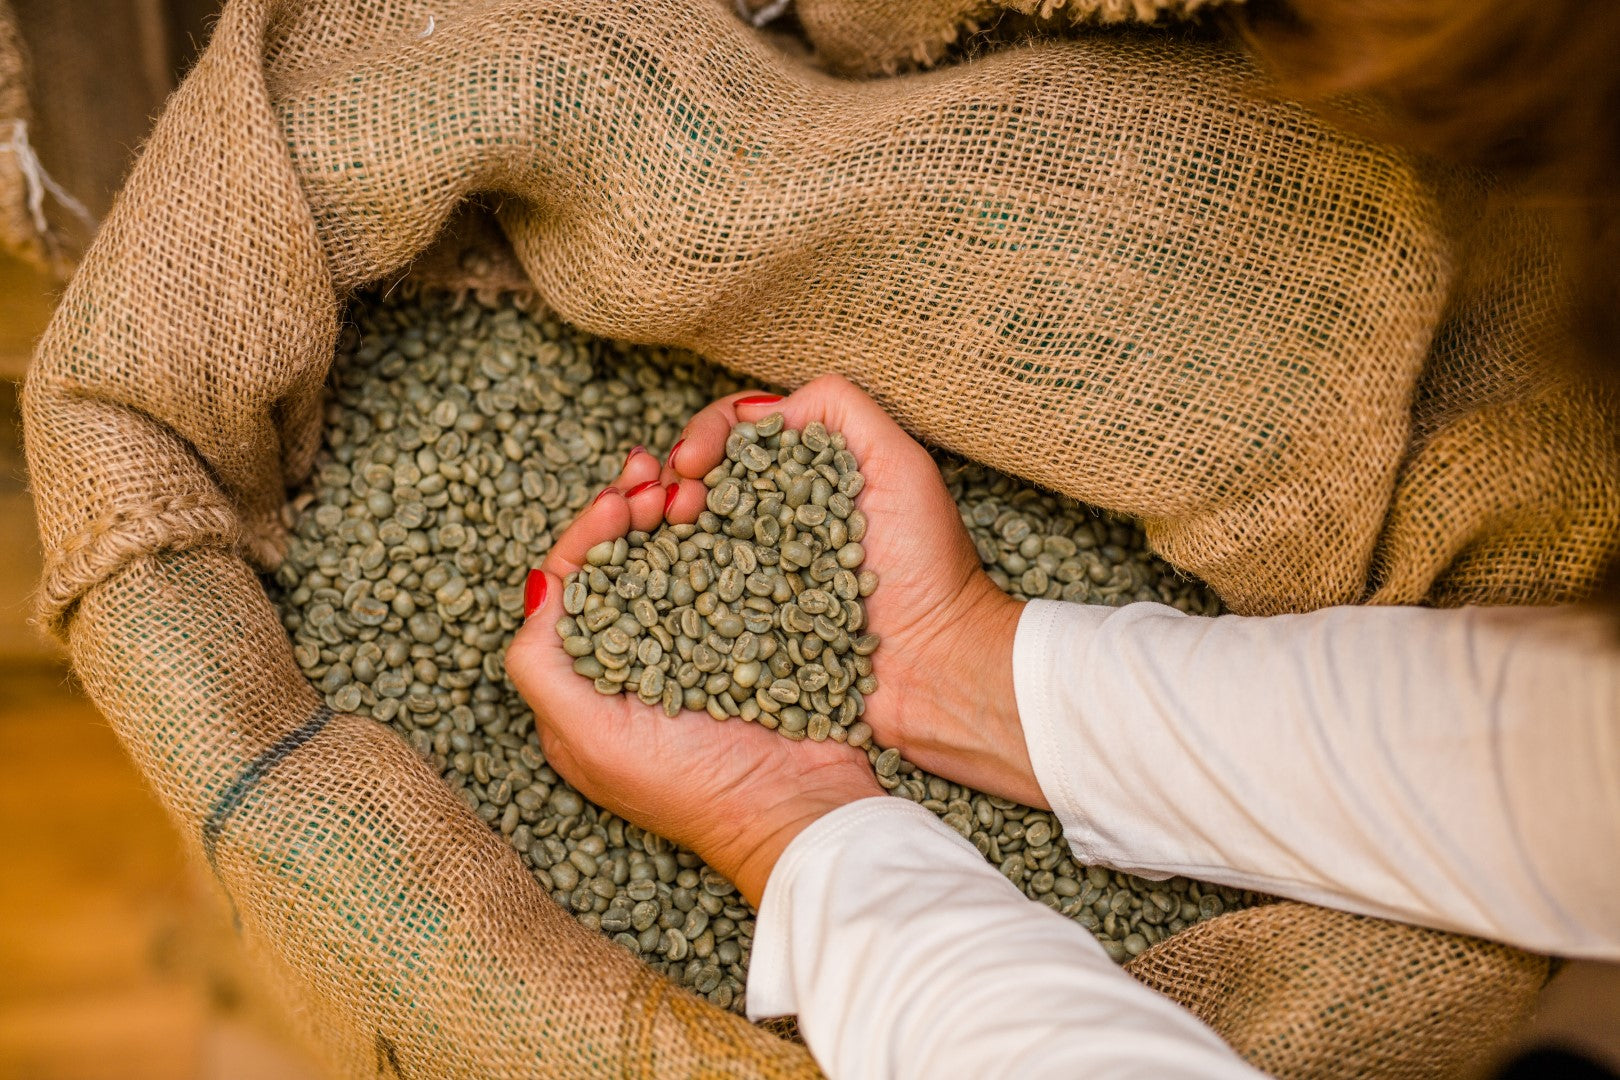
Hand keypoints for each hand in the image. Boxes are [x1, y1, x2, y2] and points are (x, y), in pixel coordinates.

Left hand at [505, 445, 883, 906]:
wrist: (801, 813)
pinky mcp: (744, 639)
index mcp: (587, 682)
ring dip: (675, 510)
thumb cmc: (691, 789)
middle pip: (620, 560)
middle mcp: (635, 659)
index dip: (590, 532)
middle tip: (655, 470)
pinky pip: (726, 572)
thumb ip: (544, 666)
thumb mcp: (592, 738)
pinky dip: (722, 533)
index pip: (572, 583)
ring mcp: (693, 647)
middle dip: (631, 506)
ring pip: (670, 556)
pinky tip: (729, 508)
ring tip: (691, 481)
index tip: (621, 497)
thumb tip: (537, 586)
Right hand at [664, 375, 1046, 808]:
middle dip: (669, 481)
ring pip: (683, 538)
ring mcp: (754, 578)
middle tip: (665, 501)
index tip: (692, 461)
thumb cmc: (931, 566)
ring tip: (653, 528)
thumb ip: (839, 410)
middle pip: (698, 484)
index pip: (735, 437)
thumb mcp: (900, 463)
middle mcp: (772, 523)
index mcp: (804, 478)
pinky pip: (690, 602)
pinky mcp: (744, 632)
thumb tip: (759, 411)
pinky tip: (648, 574)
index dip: (705, 437)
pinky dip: (661, 583)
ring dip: (654, 526)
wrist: (939, 668)